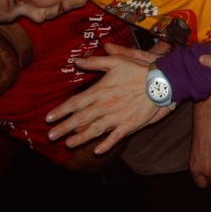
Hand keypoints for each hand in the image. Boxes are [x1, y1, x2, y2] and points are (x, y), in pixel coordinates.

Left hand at [46, 44, 171, 153]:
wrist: (162, 82)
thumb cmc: (139, 70)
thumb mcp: (116, 61)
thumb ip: (95, 61)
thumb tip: (76, 61)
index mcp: (101, 91)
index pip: (75, 102)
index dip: (61, 111)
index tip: (48, 118)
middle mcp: (106, 106)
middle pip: (81, 119)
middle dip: (64, 128)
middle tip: (50, 136)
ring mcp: (118, 117)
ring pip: (95, 130)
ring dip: (80, 138)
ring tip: (68, 144)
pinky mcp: (130, 125)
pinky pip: (116, 137)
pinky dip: (106, 145)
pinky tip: (97, 151)